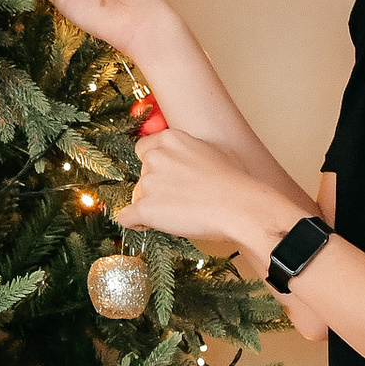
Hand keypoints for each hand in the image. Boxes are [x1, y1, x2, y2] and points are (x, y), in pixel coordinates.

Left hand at [127, 128, 288, 270]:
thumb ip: (188, 151)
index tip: (166, 179)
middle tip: (179, 201)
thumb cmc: (234, 182)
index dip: (154, 168)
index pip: (144, 150)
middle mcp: (155, 157)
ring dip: (151, 207)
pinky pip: (126, 218)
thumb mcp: (212, 151)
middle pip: (141, 176)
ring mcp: (147, 182)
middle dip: (155, 189)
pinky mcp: (144, 207)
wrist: (238, 207)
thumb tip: (185, 160)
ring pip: (136, 198)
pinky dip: (137, 223)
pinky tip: (151, 225)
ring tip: (178, 215)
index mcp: (170, 139)